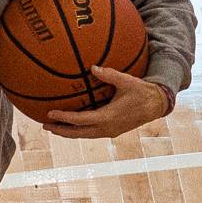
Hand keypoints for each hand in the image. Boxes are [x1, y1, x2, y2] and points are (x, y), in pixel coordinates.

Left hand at [43, 64, 172, 139]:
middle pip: (78, 134)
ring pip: (84, 135)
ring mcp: (110, 132)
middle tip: (44, 125)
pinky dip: (79, 130)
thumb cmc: (142, 91)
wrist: (157, 105)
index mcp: (108, 117)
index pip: (80, 120)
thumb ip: (109, 74)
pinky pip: (91, 133)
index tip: (49, 114)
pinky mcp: (112, 131)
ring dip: (68, 132)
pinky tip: (72, 125)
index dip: (64, 118)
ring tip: (54, 127)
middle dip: (60, 130)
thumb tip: (92, 67)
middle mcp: (107, 128)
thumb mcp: (126, 81)